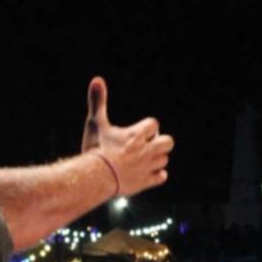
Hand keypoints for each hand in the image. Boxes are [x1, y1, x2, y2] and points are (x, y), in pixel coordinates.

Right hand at [81, 77, 172, 195]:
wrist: (94, 178)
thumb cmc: (95, 149)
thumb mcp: (95, 123)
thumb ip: (98, 102)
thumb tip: (97, 79)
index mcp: (136, 135)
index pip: (154, 124)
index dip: (147, 127)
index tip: (137, 131)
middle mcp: (146, 150)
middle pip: (168, 142)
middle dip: (159, 142)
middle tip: (145, 145)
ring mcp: (147, 167)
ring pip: (164, 160)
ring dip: (157, 158)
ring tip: (142, 159)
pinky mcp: (145, 182)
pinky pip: (161, 177)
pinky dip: (156, 175)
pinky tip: (145, 174)